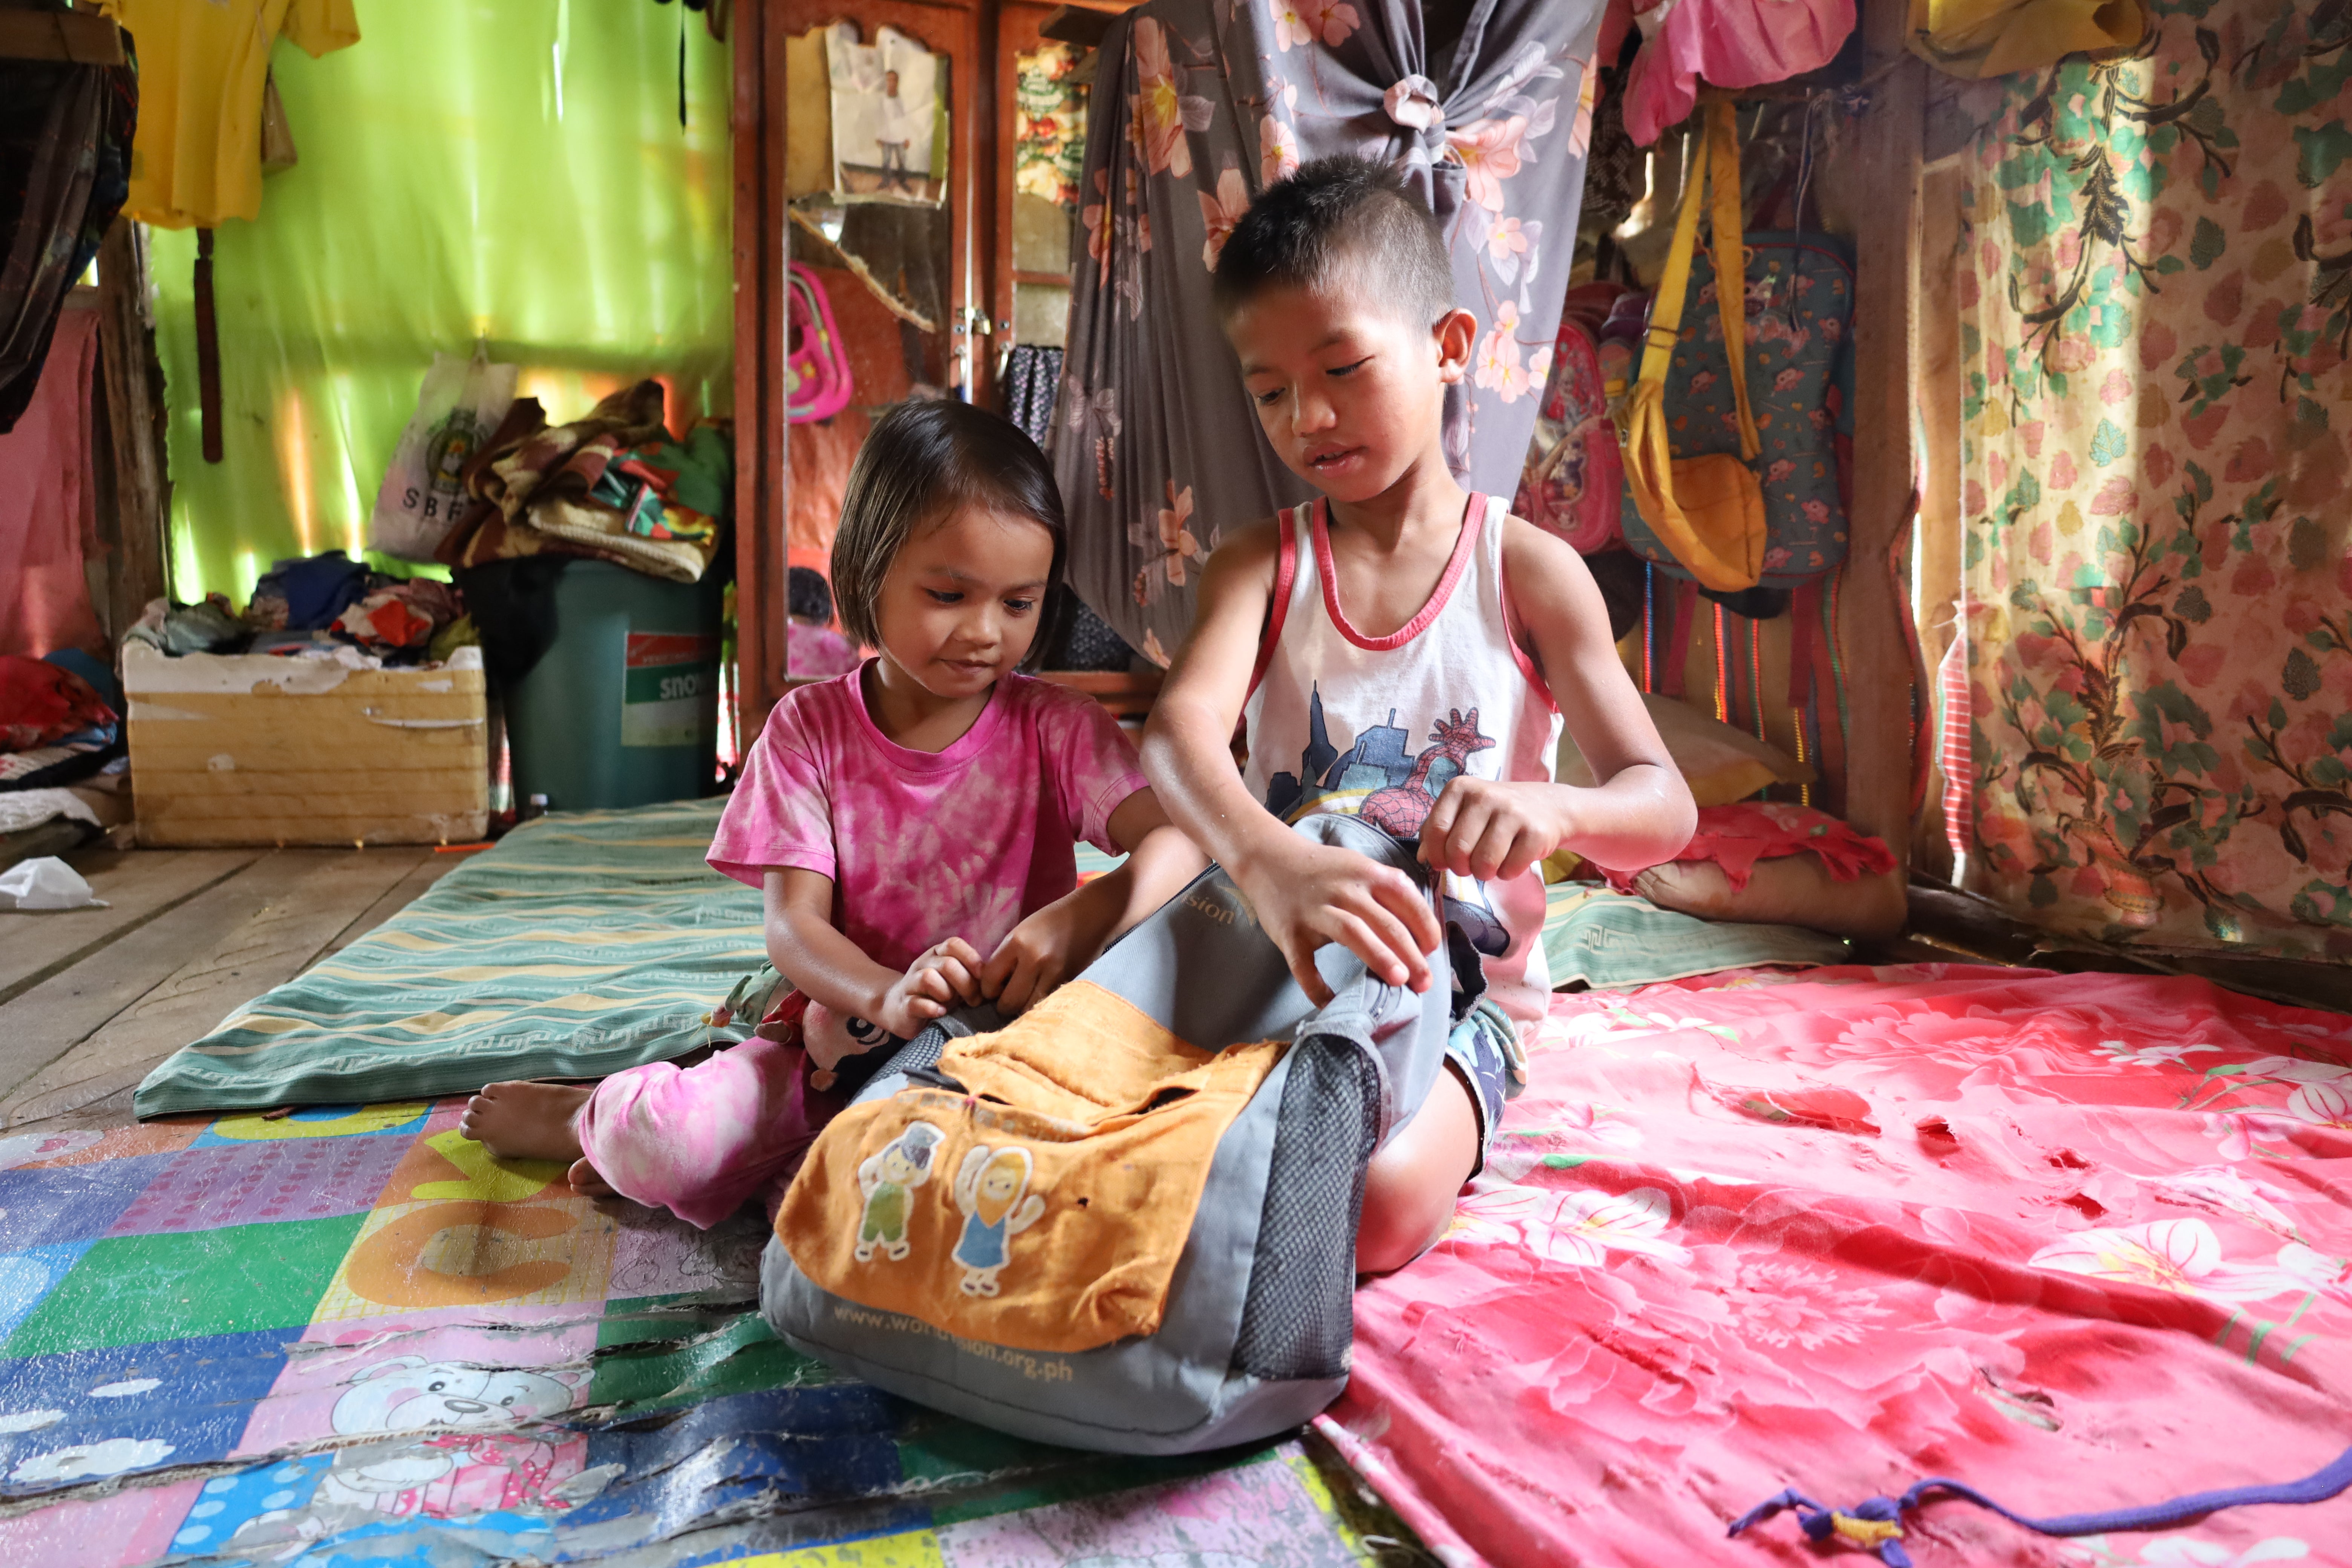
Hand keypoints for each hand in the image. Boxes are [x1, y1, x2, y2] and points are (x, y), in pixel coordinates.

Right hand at [872, 938, 984, 1038]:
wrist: (899, 1008)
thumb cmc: (937, 994)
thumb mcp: (955, 980)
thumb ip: (972, 975)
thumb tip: (999, 979)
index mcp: (937, 954)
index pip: (953, 944)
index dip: (971, 958)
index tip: (983, 978)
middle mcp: (923, 964)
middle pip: (947, 964)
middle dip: (966, 983)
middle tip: (974, 1000)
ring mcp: (911, 984)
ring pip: (929, 978)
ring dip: (946, 994)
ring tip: (952, 1005)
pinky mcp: (904, 1005)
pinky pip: (916, 1003)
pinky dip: (931, 1008)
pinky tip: (940, 1013)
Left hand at [982, 891, 1102, 1016]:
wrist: (1090, 914)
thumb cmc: (1051, 921)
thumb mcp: (1021, 932)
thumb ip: (1006, 957)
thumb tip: (992, 987)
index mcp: (1018, 943)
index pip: (990, 980)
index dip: (987, 989)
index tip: (993, 989)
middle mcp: (1035, 959)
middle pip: (1009, 1001)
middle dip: (1004, 1004)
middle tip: (1008, 997)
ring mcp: (1055, 973)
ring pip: (1029, 1009)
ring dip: (1023, 1008)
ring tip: (1025, 998)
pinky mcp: (1070, 982)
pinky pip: (1047, 1004)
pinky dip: (1041, 1005)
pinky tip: (1040, 995)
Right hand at [1233, 834, 1439, 1006]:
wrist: (1269, 859)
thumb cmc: (1324, 870)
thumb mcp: (1360, 867)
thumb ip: (1388, 891)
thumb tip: (1422, 931)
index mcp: (1367, 873)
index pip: (1407, 899)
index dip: (1426, 926)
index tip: (1432, 950)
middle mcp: (1344, 890)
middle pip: (1385, 921)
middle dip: (1411, 954)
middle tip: (1425, 983)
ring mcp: (1315, 912)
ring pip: (1352, 932)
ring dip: (1379, 956)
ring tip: (1400, 980)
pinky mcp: (1289, 933)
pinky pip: (1304, 965)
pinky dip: (1317, 987)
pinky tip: (1332, 1004)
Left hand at [1418, 777, 1567, 882]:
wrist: (1549, 806)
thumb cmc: (1496, 813)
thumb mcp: (1463, 812)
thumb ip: (1438, 831)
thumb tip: (1423, 858)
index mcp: (1460, 788)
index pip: (1436, 831)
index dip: (1437, 855)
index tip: (1444, 862)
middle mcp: (1485, 795)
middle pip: (1458, 850)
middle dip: (1461, 868)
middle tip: (1471, 865)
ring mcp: (1512, 812)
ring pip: (1484, 863)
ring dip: (1484, 873)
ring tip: (1491, 863)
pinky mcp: (1536, 832)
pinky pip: (1509, 869)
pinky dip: (1507, 873)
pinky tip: (1512, 859)